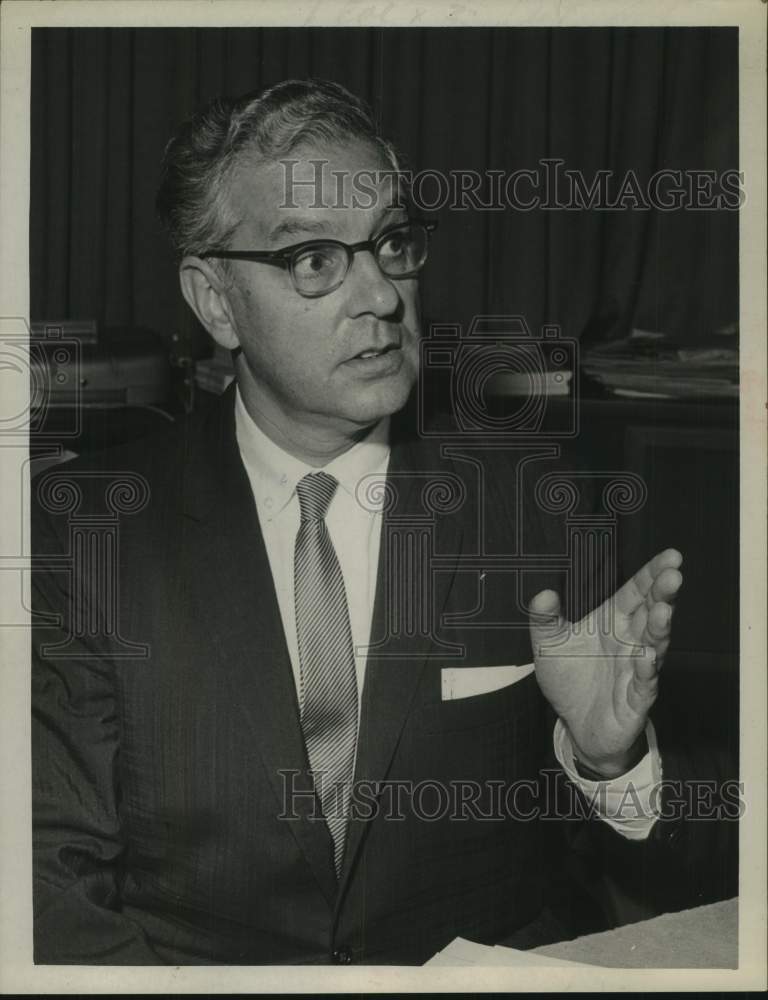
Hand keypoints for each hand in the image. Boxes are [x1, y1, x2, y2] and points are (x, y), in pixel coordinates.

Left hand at [529, 548, 682, 777]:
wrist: (576, 723)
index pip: (636, 592)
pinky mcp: (636, 698)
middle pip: (651, 613)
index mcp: (613, 621)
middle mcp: (631, 640)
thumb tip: (543, 594)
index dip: (652, 574)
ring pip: (654, 644)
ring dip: (659, 627)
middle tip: (673, 576)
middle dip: (663, 594)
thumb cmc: (571, 677)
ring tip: (663, 610)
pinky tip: (646, 655)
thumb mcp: (548, 645)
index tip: (671, 557)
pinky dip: (646, 669)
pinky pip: (644, 682)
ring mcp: (637, 668)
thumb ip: (544, 620)